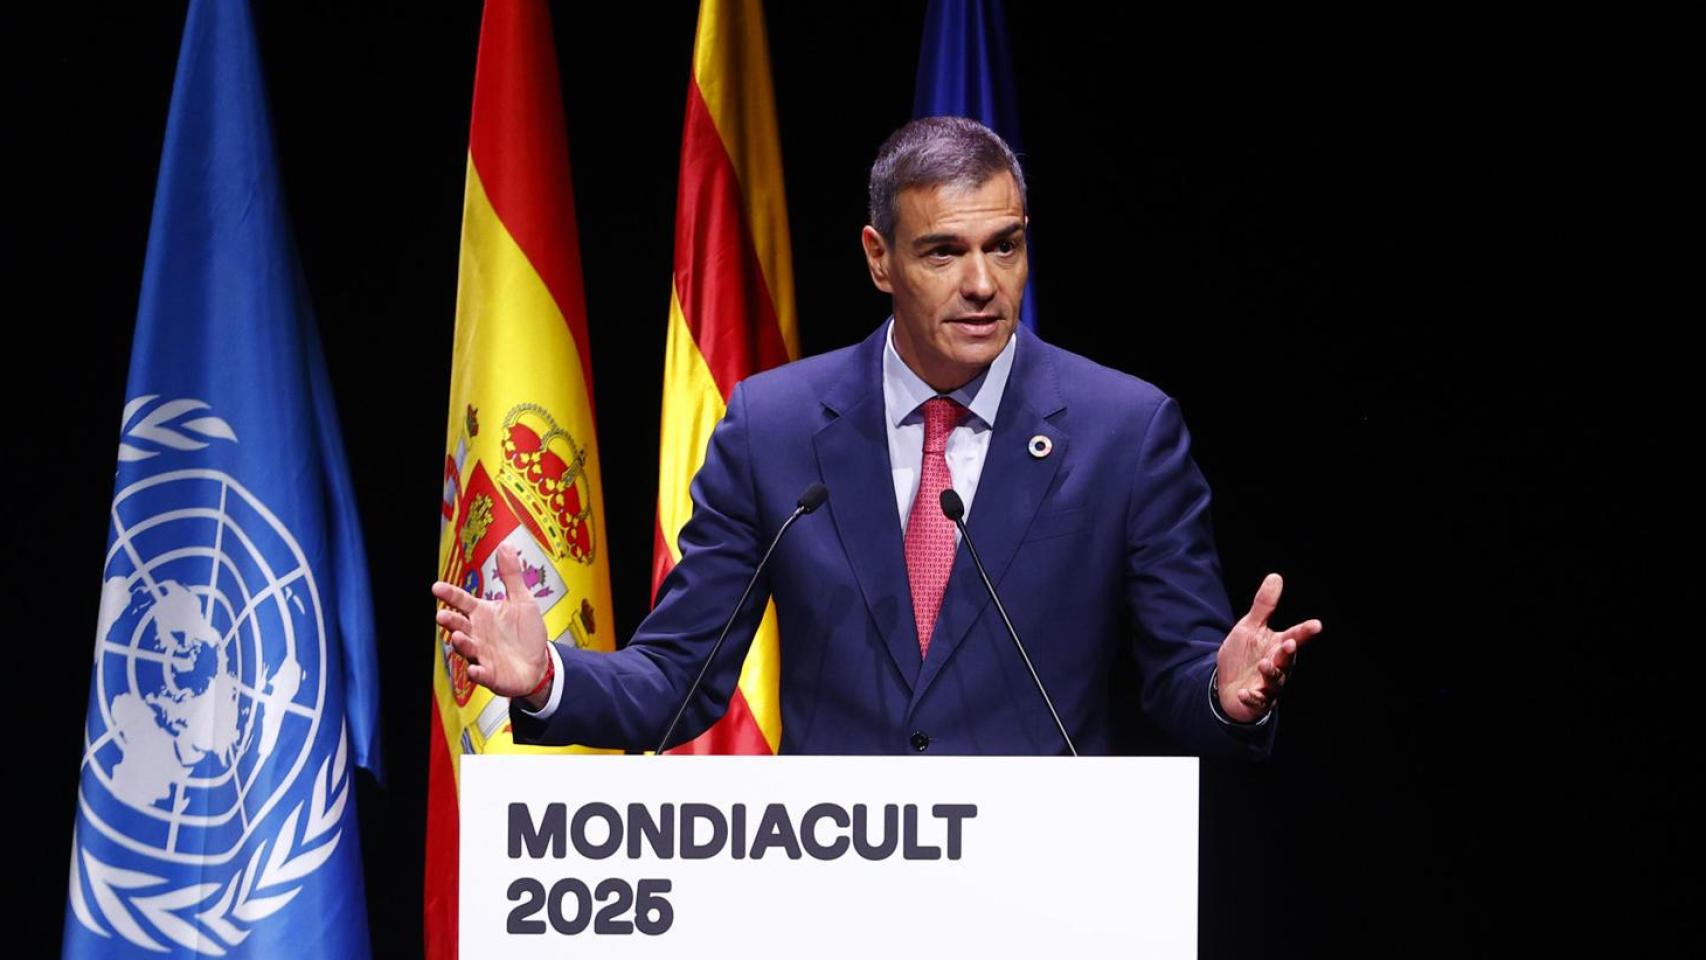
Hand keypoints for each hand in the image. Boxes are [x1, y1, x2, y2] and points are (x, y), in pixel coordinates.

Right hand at [432, 545, 552, 707]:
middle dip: (450, 621)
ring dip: (461, 644)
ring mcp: (482, 654)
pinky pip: (481, 674)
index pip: (461, 601)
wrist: (539, 664)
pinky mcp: (490, 674)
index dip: (449, 595)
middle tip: (443, 615)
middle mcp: (478, 634)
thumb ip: (511, 575)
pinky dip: (477, 672)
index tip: (437, 587)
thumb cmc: (526, 633)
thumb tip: (505, 545)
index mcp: (482, 614)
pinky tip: (475, 669)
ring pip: (466, 648)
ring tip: (458, 637)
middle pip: (459, 625)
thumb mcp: (522, 600)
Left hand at [1215, 573, 1321, 722]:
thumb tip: (1276, 576)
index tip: (1316, 625)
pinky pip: (1257, 701)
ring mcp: (1268, 685)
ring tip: (1264, 664)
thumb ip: (1264, 605)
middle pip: (1287, 659)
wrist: (1226, 685)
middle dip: (1288, 652)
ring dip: (1271, 672)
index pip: (1295, 636)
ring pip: (1276, 681)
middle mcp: (1278, 665)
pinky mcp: (1257, 700)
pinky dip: (1251, 697)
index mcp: (1277, 645)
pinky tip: (1243, 693)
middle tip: (1289, 643)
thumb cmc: (1242, 655)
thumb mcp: (1248, 627)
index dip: (1305, 631)